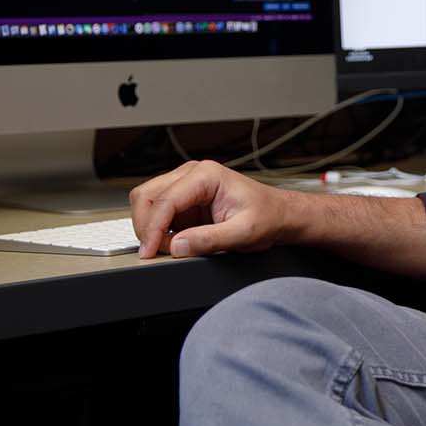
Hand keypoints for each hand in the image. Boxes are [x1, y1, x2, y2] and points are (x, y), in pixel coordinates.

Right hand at [128, 159, 296, 259]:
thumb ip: (209, 240)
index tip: (150, 250)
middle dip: (145, 225)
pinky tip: (173, 242)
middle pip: (147, 195)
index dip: (152, 228)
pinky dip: (157, 230)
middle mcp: (193, 175)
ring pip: (147, 202)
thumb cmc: (269, 216)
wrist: (280, 216)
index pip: (165, 200)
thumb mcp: (244, 232)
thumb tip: (176, 246)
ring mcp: (186, 186)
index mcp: (207, 175)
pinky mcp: (184, 201)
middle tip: (154, 251)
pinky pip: (158, 213)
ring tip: (168, 247)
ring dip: (149, 227)